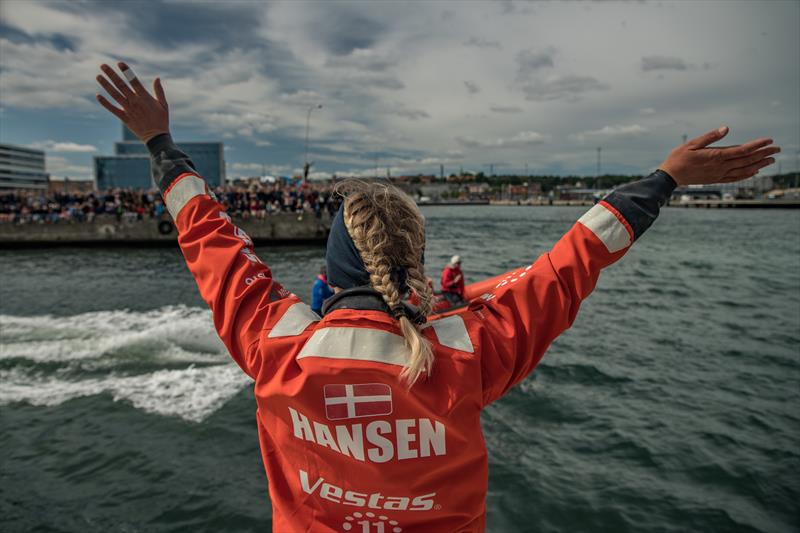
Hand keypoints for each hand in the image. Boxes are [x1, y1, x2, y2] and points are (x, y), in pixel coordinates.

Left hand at [95, 62, 168, 142]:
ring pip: (115, 94)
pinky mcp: (124, 118)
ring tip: (98, 76)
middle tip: (103, 65)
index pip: (133, 80)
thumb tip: (157, 78)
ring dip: (106, 85)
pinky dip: (105, 103)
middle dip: (111, 74)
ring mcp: (128, 109)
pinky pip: (113, 109)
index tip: (119, 63)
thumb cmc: (161, 120)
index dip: (126, 71)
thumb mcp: (164, 105)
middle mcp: (135, 101)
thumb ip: (159, 91)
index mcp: (144, 97)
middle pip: (121, 85)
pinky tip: (98, 96)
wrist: (156, 137)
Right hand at [659, 126, 779, 185]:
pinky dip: (747, 174)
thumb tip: (725, 128)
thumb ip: (710, 137)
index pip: (742, 150)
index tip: (769, 140)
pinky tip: (754, 171)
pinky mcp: (716, 179)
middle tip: (777, 149)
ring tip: (771, 160)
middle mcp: (720, 167)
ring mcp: (719, 174)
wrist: (670, 176)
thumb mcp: (691, 144)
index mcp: (716, 156)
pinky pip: (736, 178)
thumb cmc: (678, 158)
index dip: (757, 145)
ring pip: (744, 170)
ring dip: (759, 164)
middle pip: (747, 160)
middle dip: (764, 154)